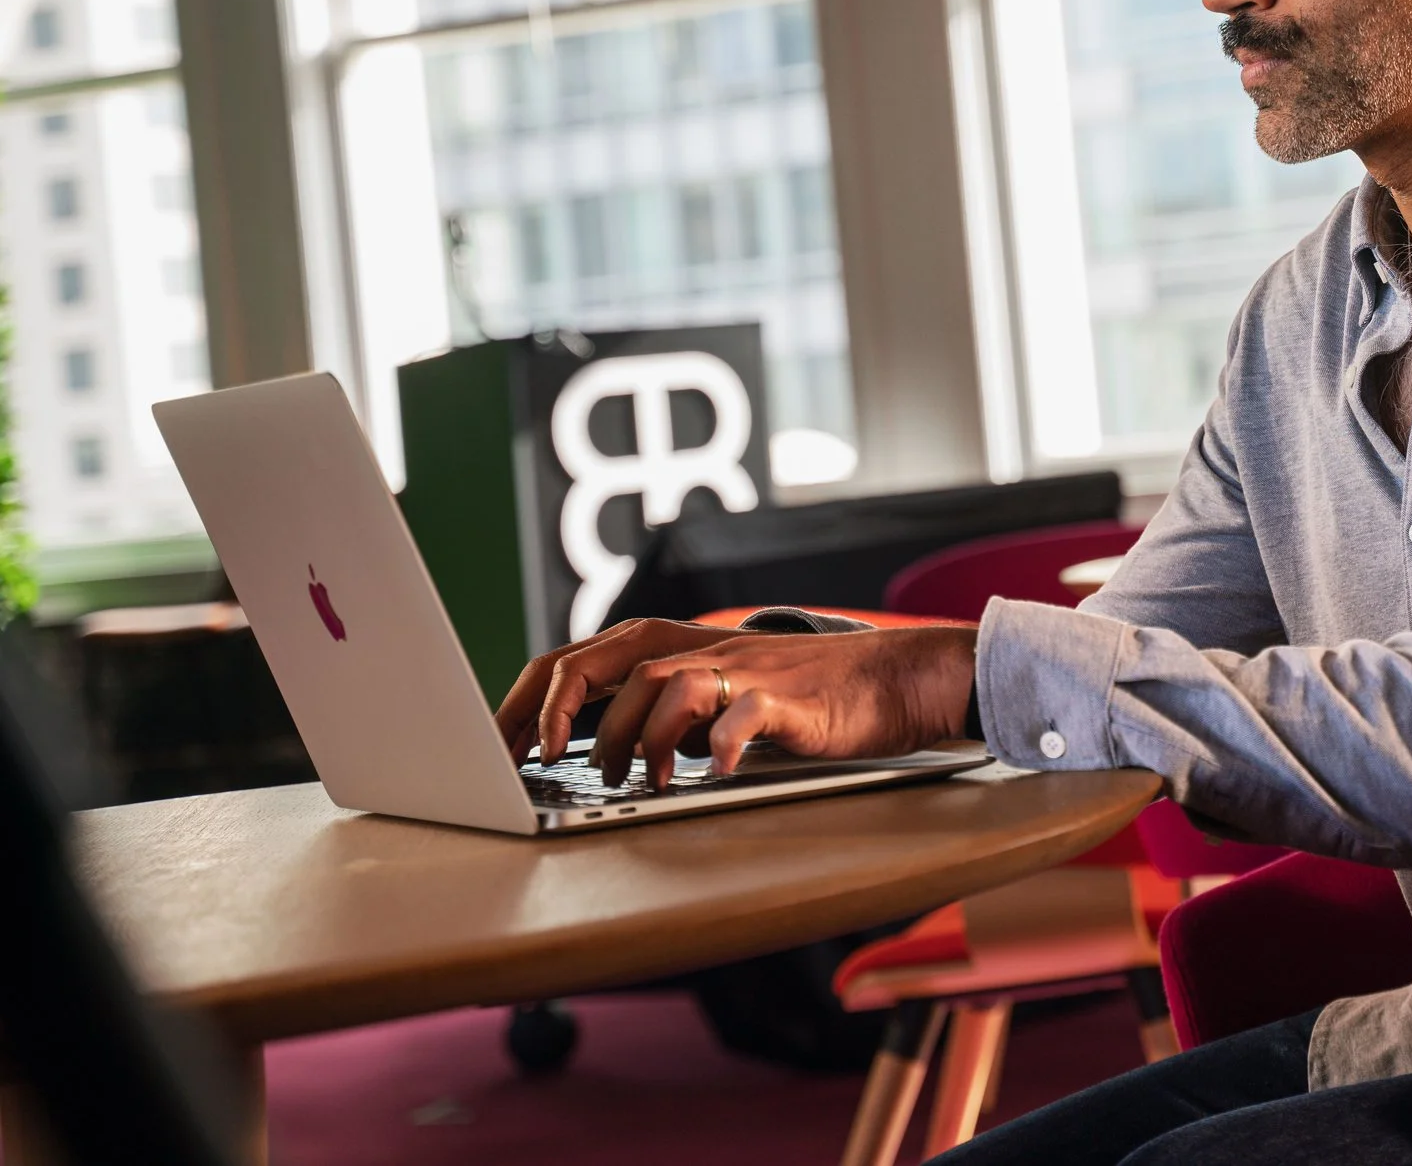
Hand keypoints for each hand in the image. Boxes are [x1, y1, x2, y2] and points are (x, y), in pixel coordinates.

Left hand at [495, 618, 979, 788]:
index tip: (499, 745)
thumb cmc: (809, 696)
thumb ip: (667, 706)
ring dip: (631, 737)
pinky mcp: (786, 699)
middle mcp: (704, 649)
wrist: (897, 679)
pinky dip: (716, 747)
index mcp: (680, 646)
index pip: (580, 656)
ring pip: (662, 685)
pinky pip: (739, 716)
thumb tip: (595, 747)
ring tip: (630, 779)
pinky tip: (709, 772)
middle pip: (607, 659)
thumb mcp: (724, 693)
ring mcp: (745, 670)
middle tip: (540, 760)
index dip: (531, 699)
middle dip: (559, 710)